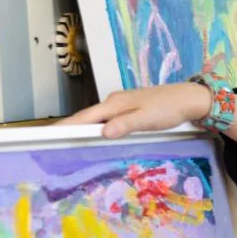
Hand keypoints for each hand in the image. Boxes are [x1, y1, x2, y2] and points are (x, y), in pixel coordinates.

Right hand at [62, 83, 210, 137]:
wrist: (187, 98)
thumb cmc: (168, 109)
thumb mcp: (146, 119)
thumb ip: (125, 125)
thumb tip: (103, 132)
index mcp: (115, 104)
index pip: (84, 117)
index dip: (66, 125)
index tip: (49, 132)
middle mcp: (114, 102)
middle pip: (86, 116)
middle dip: (69, 127)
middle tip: (51, 139)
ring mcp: (121, 104)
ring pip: (96, 117)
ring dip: (81, 127)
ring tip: (67, 139)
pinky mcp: (128, 108)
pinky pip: (106, 118)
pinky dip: (96, 126)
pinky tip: (95, 134)